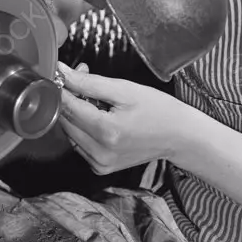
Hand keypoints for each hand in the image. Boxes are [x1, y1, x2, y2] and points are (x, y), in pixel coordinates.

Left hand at [57, 62, 187, 174]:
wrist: (179, 136)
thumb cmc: (158, 110)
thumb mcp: (125, 89)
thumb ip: (89, 82)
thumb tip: (62, 73)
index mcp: (107, 131)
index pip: (67, 106)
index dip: (63, 87)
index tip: (63, 73)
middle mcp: (100, 152)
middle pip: (66, 120)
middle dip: (70, 98)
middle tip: (85, 78)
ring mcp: (100, 163)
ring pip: (70, 133)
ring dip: (76, 114)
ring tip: (97, 100)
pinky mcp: (101, 168)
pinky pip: (79, 145)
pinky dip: (83, 129)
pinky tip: (100, 119)